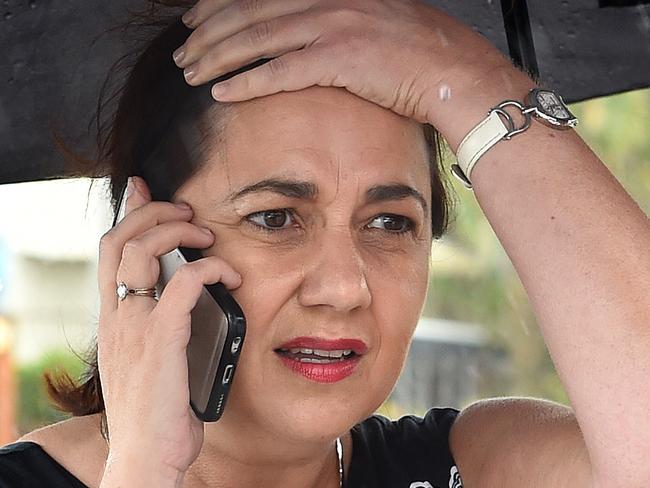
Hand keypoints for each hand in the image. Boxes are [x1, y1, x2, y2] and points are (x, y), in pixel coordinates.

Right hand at [96, 176, 241, 477]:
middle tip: (184, 208)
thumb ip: (156, 331)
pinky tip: (231, 277)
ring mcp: (135, 324)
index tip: (143, 190)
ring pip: (144, 250)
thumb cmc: (155, 414)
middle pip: (119, 239)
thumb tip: (185, 309)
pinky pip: (185, 281)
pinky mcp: (161, 337)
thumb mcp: (147, 364)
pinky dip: (211, 268)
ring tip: (206, 235)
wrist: (146, 455)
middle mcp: (117, 316)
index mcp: (113, 319)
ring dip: (179, 232)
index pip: (108, 252)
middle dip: (152, 211)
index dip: (126, 215)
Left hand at [172, 0, 525, 137]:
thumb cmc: (420, 56)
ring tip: (190, 72)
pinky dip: (248, 82)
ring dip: (218, 57)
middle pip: (251, 12)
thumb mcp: (374, 22)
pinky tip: (222, 92)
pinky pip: (281, 71)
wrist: (456, 72)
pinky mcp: (341, 58)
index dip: (220, 4)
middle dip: (209, 33)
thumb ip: (335, 24)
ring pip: (259, 39)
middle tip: (183, 51)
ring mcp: (334, 25)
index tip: (195, 19)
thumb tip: (304, 41)